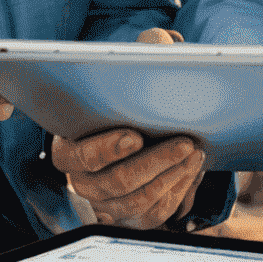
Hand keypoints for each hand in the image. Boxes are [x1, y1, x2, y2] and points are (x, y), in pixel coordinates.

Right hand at [50, 25, 204, 228]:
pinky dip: (176, 191)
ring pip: (138, 200)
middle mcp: (82, 180)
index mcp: (68, 145)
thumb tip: (157, 44)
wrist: (144, 125)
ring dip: (170, 175)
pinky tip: (191, 168)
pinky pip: (155, 213)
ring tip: (194, 151)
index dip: (107, 148)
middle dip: (153, 161)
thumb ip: (144, 49)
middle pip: (115, 182)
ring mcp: (107, 203)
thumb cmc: (132, 94)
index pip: (81, 155)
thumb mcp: (135, 65)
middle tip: (184, 141)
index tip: (136, 135)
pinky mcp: (132, 216)